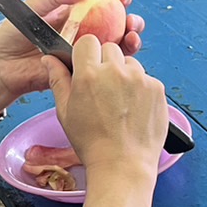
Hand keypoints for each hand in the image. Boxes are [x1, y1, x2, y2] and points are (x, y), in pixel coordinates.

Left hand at [0, 0, 144, 112]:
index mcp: (72, 16)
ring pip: (114, 48)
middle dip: (131, 22)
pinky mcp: (79, 73)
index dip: (116, 0)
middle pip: (115, 27)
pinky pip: (101, 69)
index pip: (101, 5)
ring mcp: (82, 54)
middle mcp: (81, 34)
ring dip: (130, 41)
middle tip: (133, 21)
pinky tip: (121, 57)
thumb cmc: (11, 35)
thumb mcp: (32, 6)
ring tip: (133, 37)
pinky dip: (116, 63)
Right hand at [42, 36, 167, 182]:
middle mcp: (116, 71)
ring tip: (120, 102)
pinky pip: (146, 78)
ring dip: (124, 75)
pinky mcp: (157, 88)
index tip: (87, 66)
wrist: (123, 165)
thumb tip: (49, 59)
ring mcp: (140, 79)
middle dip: (105, 64)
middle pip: (110, 49)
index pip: (88, 41)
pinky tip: (134, 109)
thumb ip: (58, 80)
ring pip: (130, 63)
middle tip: (103, 89)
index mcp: (89, 75)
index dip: (86, 53)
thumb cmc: (92, 143)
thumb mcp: (65, 112)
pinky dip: (141, 88)